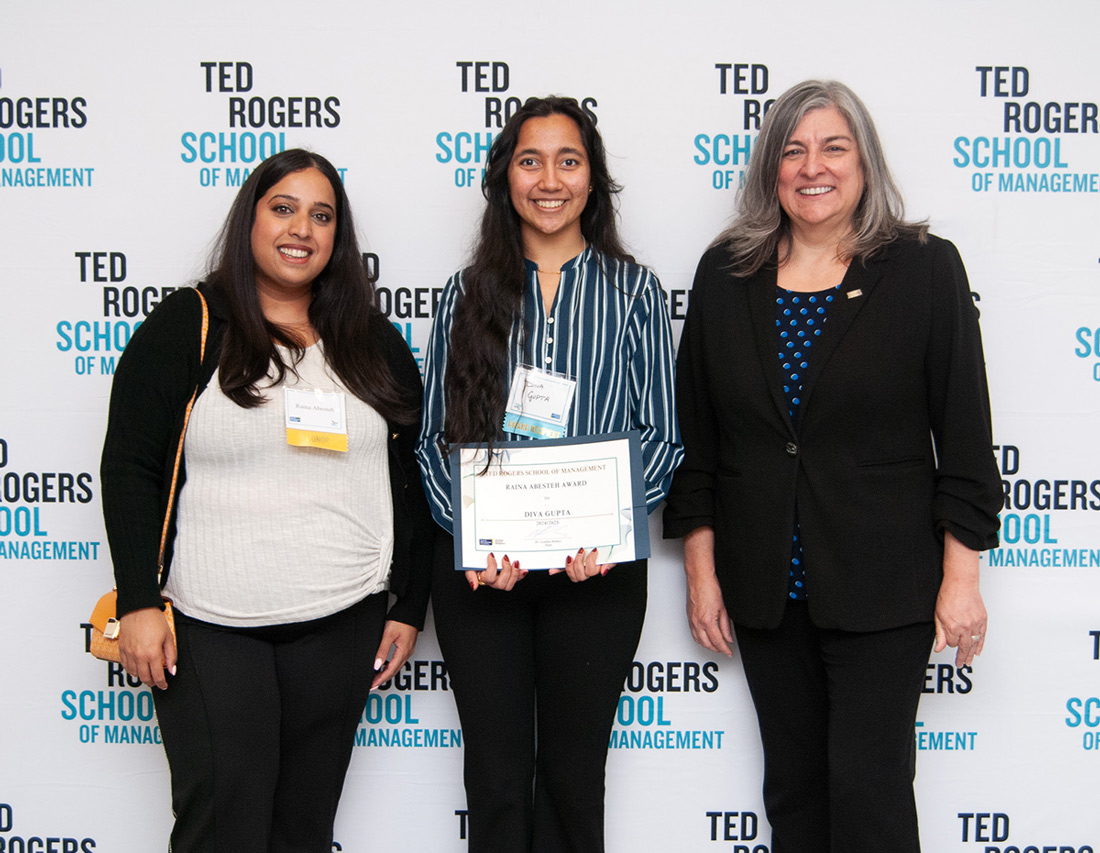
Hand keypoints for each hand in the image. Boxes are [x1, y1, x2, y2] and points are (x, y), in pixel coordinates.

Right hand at [118, 607, 175, 689]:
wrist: (138, 609)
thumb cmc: (154, 620)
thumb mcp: (169, 637)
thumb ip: (171, 655)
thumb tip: (172, 669)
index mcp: (152, 653)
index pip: (157, 675)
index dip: (161, 683)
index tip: (164, 685)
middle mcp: (139, 656)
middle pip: (144, 677)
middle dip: (151, 682)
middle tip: (157, 682)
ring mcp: (129, 653)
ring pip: (133, 673)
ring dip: (141, 677)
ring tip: (148, 675)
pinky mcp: (122, 650)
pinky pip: (125, 665)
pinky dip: (131, 670)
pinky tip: (137, 668)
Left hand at [371, 620, 418, 689]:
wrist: (411, 610)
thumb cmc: (402, 620)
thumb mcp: (388, 635)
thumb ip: (382, 650)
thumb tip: (376, 665)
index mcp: (403, 652)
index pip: (390, 671)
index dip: (380, 679)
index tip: (372, 685)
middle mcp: (407, 653)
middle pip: (394, 671)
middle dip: (383, 679)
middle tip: (373, 685)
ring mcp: (408, 650)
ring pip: (397, 667)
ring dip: (387, 674)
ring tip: (377, 678)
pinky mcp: (407, 646)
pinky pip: (399, 661)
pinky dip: (391, 666)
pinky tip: (385, 666)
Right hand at [464, 552, 525, 591]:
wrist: (483, 558)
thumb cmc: (476, 563)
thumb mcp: (470, 567)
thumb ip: (470, 576)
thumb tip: (474, 587)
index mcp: (484, 579)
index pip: (488, 578)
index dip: (491, 567)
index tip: (491, 555)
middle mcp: (493, 582)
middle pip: (501, 583)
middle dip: (506, 570)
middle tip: (505, 558)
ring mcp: (502, 580)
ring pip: (509, 584)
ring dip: (514, 573)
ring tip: (515, 562)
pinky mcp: (510, 577)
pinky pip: (517, 580)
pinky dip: (521, 575)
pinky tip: (524, 569)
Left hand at [549, 547, 615, 581]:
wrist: (603, 539)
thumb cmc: (607, 547)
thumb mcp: (611, 554)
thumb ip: (610, 563)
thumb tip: (602, 571)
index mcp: (595, 567)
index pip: (591, 571)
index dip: (591, 562)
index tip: (594, 550)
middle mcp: (586, 570)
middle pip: (580, 576)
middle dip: (579, 563)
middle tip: (581, 551)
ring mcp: (577, 567)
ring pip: (572, 575)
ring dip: (570, 567)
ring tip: (571, 556)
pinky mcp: (570, 563)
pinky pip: (563, 570)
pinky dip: (557, 571)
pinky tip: (552, 571)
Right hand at [683, 527, 732, 656]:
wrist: (699, 576)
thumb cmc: (710, 586)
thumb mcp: (724, 608)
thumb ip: (726, 625)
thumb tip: (728, 637)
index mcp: (707, 620)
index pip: (717, 641)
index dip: (724, 649)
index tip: (729, 652)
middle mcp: (697, 622)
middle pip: (707, 643)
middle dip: (716, 649)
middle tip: (724, 650)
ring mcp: (692, 619)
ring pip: (698, 639)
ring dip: (707, 645)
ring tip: (716, 646)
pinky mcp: (689, 615)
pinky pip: (693, 632)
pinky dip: (700, 638)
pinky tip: (704, 637)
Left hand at [933, 531, 986, 667]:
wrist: (961, 583)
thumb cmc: (948, 595)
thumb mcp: (938, 615)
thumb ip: (939, 634)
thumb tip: (938, 648)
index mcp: (952, 627)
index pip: (951, 643)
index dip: (948, 643)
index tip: (947, 641)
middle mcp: (965, 627)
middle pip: (964, 647)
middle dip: (961, 657)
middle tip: (961, 664)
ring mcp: (975, 624)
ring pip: (974, 644)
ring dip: (971, 654)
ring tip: (969, 662)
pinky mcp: (983, 620)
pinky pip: (982, 636)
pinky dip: (980, 645)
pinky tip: (978, 651)